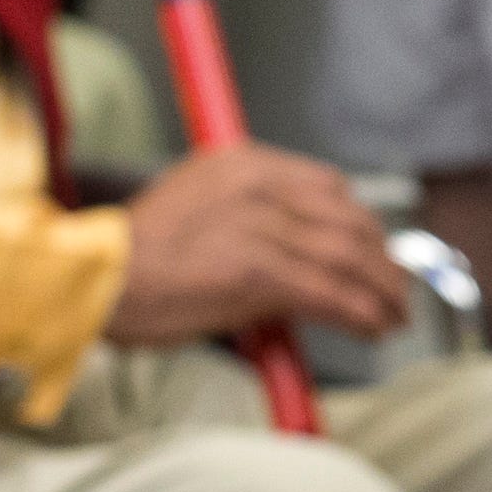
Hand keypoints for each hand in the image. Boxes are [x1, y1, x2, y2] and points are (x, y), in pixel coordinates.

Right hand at [107, 142, 408, 343]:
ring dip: (382, 292)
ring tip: (393, 316)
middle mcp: (260, 185)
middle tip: (397, 291)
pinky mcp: (260, 271)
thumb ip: (249, 214)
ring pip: (348, 258)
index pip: (330, 188)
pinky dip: (362, 314)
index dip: (363, 225)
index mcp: (244, 162)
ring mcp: (262, 227)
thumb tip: (297, 253)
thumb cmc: (134, 257)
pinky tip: (373, 328)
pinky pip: (331, 293)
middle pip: (350, 220)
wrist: (94, 281)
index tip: (376, 253)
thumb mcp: (196, 204)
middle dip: (383, 261)